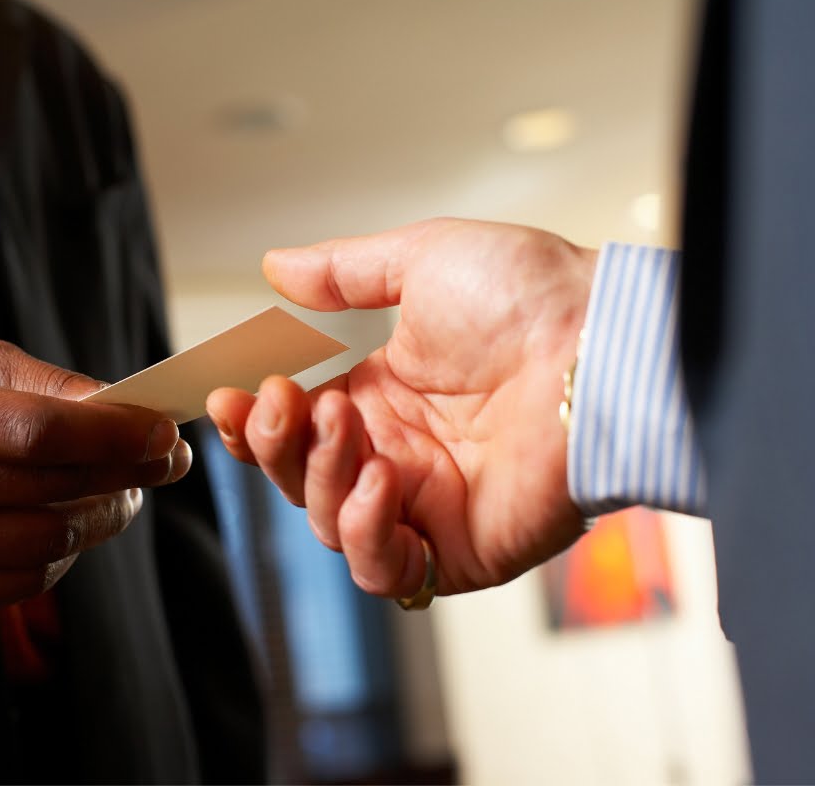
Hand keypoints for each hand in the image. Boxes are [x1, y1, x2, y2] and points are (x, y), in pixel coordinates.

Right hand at [0, 340, 187, 613]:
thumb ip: (41, 383)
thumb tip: (125, 405)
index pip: (36, 432)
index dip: (113, 435)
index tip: (165, 434)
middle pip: (50, 489)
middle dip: (126, 474)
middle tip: (164, 462)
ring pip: (47, 541)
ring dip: (104, 516)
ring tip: (122, 492)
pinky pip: (24, 580)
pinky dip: (63, 550)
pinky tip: (68, 521)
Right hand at [207, 218, 596, 597]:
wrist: (601, 345)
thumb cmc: (531, 297)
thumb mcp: (423, 260)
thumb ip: (342, 272)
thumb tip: (276, 265)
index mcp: (383, 397)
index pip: (295, 428)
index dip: (253, 421)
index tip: (229, 393)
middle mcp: (399, 455)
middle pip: (300, 479)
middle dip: (274, 444)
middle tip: (281, 400)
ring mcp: (427, 506)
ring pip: (331, 524)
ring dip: (320, 477)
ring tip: (348, 425)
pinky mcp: (460, 549)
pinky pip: (385, 571)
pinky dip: (366, 533)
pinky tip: (381, 480)